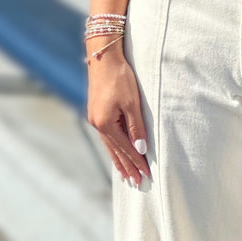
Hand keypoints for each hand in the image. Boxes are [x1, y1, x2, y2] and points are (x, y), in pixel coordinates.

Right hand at [86, 46, 151, 183]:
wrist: (103, 57)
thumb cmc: (120, 77)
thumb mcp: (132, 103)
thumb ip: (136, 127)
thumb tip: (140, 149)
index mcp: (105, 124)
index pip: (125, 149)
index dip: (137, 163)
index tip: (146, 176)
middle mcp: (97, 124)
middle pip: (115, 151)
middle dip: (127, 167)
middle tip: (137, 183)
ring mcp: (95, 119)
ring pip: (110, 145)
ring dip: (119, 160)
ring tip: (126, 175)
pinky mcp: (97, 113)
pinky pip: (107, 136)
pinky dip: (114, 148)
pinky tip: (117, 153)